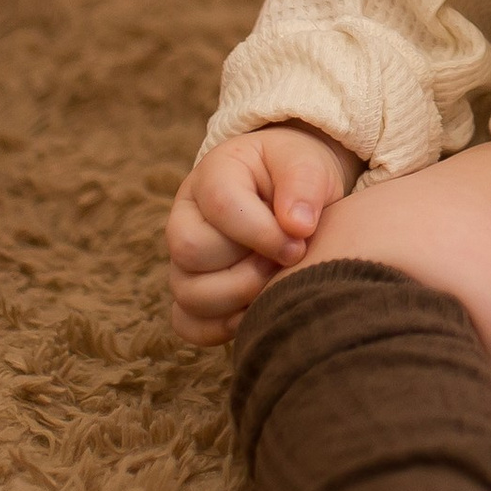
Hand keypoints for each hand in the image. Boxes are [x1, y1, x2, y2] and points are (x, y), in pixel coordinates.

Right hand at [166, 121, 360, 345]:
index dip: (262, 232)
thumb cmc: (297, 173)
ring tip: (275, 280)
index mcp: (213, 174)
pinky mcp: (191, 291)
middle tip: (287, 260)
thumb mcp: (307, 163)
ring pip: (187, 294)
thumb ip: (304, 185)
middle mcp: (186, 217)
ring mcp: (183, 259)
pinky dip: (223, 327)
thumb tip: (297, 226)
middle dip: (248, 265)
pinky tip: (259, 308)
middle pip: (191, 251)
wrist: (293, 192)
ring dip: (239, 297)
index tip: (300, 241)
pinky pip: (188, 324)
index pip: (220, 206)